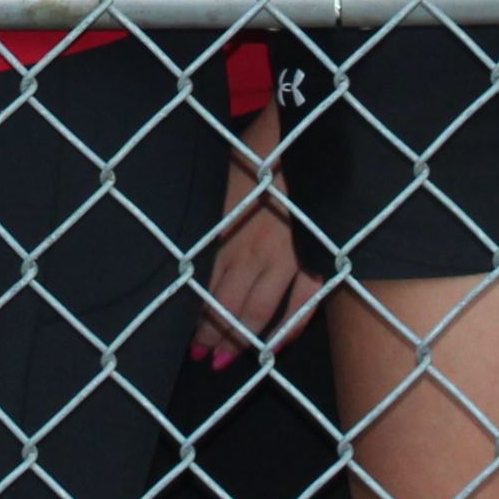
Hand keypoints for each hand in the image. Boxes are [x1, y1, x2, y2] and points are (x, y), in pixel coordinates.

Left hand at [196, 147, 317, 365]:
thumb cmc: (260, 147)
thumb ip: (209, 212)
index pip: (202, 285)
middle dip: (210, 334)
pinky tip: (274, 348)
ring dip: (240, 339)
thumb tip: (187, 232)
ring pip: (258, 312)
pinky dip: (288, 329)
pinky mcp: (317, 259)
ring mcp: (287, 259)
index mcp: (223, 232)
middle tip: (200, 357)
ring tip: (224, 361)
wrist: (307, 136)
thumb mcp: (221, 176)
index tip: (182, 334)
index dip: (192, 313)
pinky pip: (303, 304)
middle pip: (226, 304)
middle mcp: (250, 252)